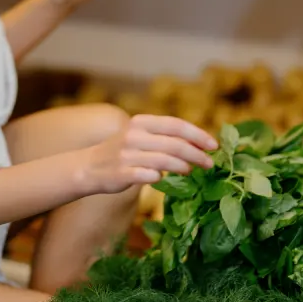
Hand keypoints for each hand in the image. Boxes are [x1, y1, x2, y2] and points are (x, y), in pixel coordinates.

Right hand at [83, 114, 217, 194]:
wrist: (88, 167)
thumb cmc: (123, 152)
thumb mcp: (140, 136)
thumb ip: (164, 137)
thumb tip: (199, 145)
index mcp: (141, 122)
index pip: (176, 125)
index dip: (198, 135)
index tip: (214, 145)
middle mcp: (134, 135)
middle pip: (174, 144)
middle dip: (196, 154)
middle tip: (210, 164)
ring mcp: (127, 154)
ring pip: (164, 160)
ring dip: (183, 167)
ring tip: (192, 171)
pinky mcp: (121, 173)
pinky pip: (147, 175)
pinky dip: (159, 177)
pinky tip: (164, 179)